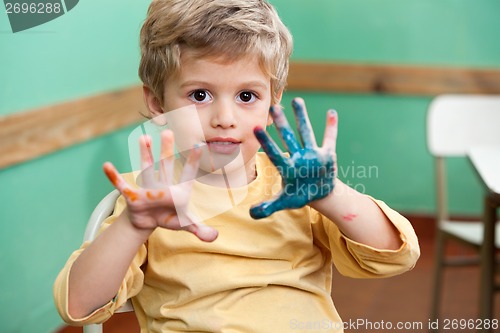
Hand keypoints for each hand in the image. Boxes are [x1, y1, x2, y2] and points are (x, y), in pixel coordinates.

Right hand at [103, 130, 217, 241]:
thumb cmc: (170, 218)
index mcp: (179, 191)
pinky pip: (122, 185)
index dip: (192, 160)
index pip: (188, 174)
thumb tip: (215, 237)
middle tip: (168, 131)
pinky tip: (106, 166)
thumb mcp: (186, 224)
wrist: (150, 221)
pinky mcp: (133, 196)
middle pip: (165, 165)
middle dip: (166, 149)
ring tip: (143, 137)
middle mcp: (164, 185)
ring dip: (144, 153)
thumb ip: (201, 230)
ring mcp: (148, 188)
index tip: (199, 144)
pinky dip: (114, 177)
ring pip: (146, 168)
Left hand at [250, 98, 337, 218]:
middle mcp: (298, 157)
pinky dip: (331, 127)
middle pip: (288, 137)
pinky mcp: (327, 155)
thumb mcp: (285, 202)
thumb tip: (251, 214)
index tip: (256, 128)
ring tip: (296, 100)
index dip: (266, 141)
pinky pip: (329, 139)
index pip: (274, 153)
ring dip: (302, 117)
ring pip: (306, 133)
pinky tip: (331, 112)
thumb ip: (268, 207)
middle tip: (273, 106)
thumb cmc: (300, 196)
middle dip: (282, 123)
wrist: (319, 194)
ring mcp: (312, 154)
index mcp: (287, 168)